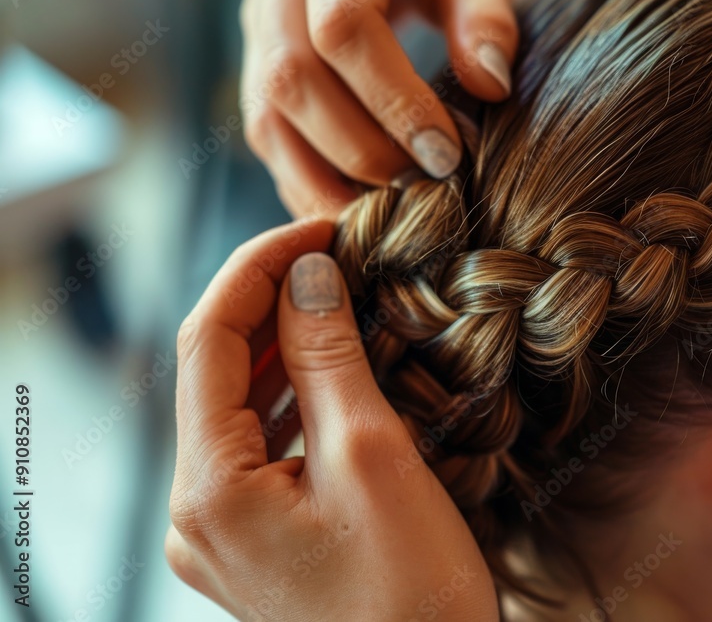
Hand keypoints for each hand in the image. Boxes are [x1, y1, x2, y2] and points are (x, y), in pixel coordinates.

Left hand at [165, 219, 497, 620]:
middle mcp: (196, 514)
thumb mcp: (372, 457)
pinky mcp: (255, 542)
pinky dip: (292, 400)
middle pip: (217, 374)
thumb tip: (306, 273)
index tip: (317, 229)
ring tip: (336, 300)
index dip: (258, 269)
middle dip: (270, 305)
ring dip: (283, 350)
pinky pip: (260, 449)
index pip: (209, 342)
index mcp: (208, 493)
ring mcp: (222, 533)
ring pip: (239, 410)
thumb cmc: (412, 594)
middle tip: (332, 256)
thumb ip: (326, 357)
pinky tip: (331, 373)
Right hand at [239, 0, 517, 217]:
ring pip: (266, 118)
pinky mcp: (254, 65)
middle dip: (360, 150)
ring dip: (324, 183)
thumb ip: (481, 13)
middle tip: (421, 190)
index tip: (445, 155)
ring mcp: (255, 25)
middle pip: (294, 81)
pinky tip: (353, 212)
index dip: (394, 102)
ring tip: (386, 220)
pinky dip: (307, 183)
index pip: (342, 29)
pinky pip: (265, 136)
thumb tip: (491, 85)